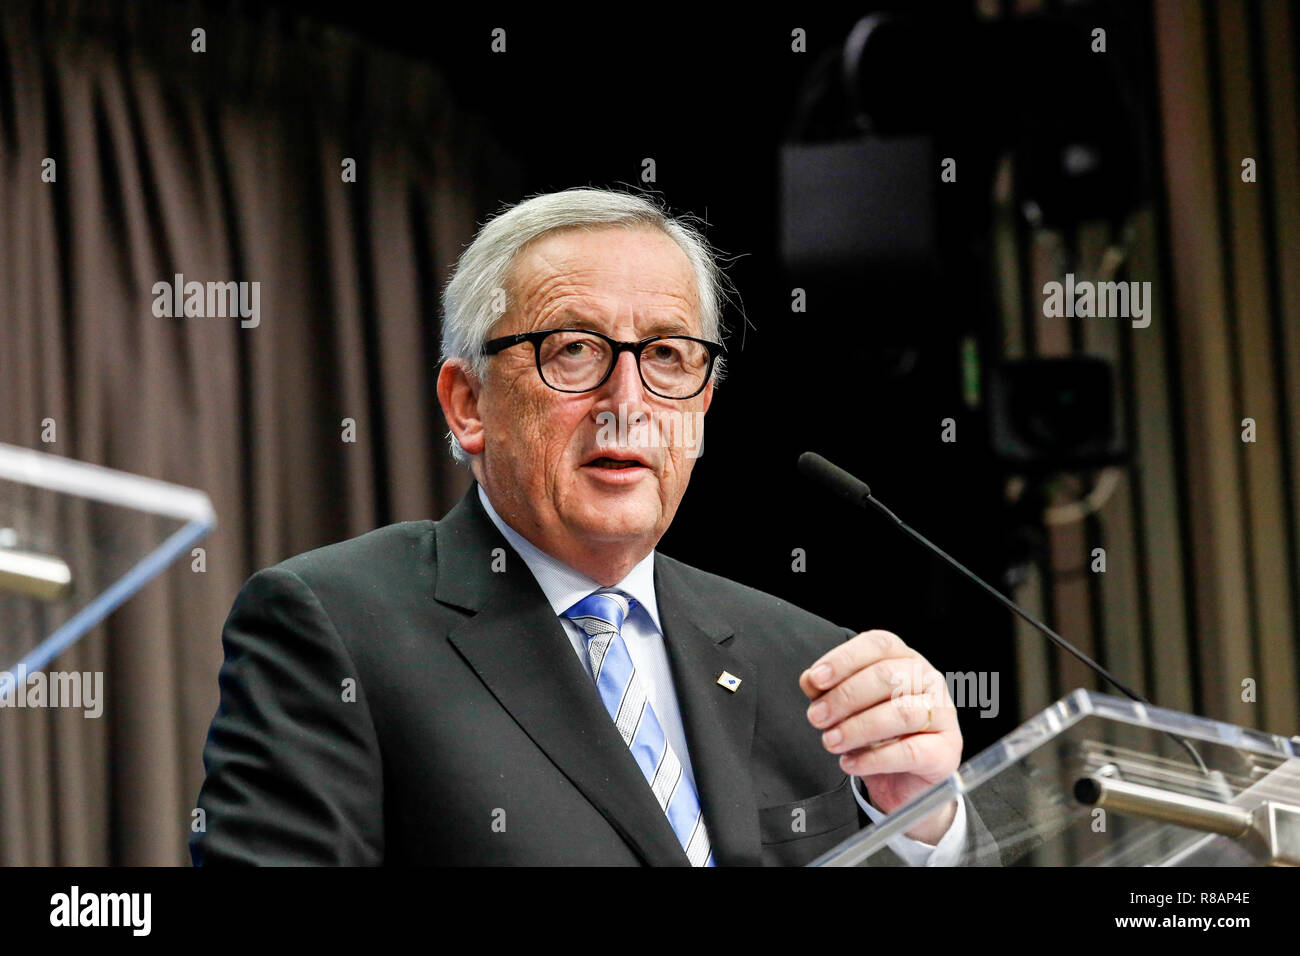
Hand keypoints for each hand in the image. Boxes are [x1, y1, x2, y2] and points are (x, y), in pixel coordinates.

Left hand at [800, 629, 960, 843]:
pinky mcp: (945, 751)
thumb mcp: (847, 708)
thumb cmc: (876, 733)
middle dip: (844, 697)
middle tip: (816, 717)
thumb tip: (811, 680)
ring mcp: (943, 714)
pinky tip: (850, 763)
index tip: (816, 679)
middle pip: (887, 677)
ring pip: (900, 713)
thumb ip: (829, 691)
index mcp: (904, 659)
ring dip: (857, 728)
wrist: (904, 780)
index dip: (844, 659)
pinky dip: (873, 759)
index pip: (877, 645)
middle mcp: (928, 680)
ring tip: (831, 742)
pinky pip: (909, 751)